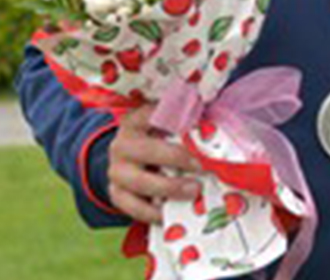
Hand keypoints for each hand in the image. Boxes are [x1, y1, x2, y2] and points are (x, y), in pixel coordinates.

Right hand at [107, 104, 203, 223]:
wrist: (127, 161)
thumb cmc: (155, 141)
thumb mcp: (164, 127)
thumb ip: (184, 126)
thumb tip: (213, 129)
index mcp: (135, 122)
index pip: (151, 115)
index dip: (172, 119)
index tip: (194, 124)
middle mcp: (122, 145)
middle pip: (147, 150)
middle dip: (176, 158)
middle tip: (200, 166)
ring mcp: (116, 171)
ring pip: (140, 182)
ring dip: (170, 188)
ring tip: (194, 191)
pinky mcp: (117, 194)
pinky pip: (135, 208)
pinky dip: (155, 213)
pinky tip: (174, 212)